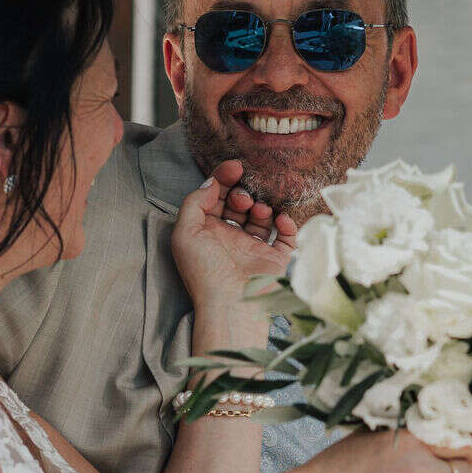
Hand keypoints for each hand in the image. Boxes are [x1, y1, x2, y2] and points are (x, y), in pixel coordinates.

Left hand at [171, 161, 297, 318]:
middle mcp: (230, 240)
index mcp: (206, 233)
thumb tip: (210, 183)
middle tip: (243, 198)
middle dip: (243, 193)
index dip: (223, 179)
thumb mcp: (185, 233)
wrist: (231, 305)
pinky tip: (280, 218)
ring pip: (262, 217)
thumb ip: (194, 203)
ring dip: (262, 206)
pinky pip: (286, 236)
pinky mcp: (275, 260)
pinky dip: (286, 223)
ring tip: (259, 210)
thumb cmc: (204, 272)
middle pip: (239, 205)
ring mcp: (254, 250)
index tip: (235, 167)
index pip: (216, 198)